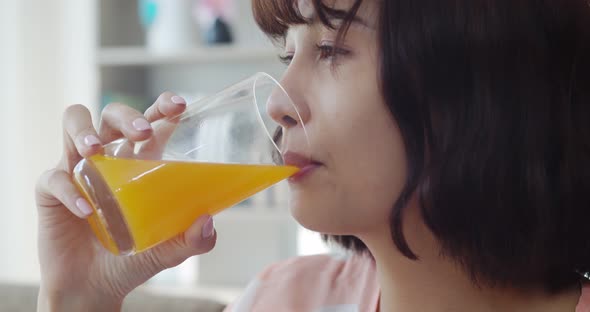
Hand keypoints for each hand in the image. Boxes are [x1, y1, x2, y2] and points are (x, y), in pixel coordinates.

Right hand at [35, 93, 216, 310]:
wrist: (95, 287)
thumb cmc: (132, 260)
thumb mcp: (168, 251)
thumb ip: (193, 241)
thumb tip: (207, 222)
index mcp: (139, 163)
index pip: (150, 123)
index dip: (162, 108)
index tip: (179, 106)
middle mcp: (108, 158)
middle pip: (112, 115)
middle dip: (127, 116)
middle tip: (143, 133)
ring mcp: (78, 169)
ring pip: (74, 124)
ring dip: (84, 131)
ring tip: (96, 150)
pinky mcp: (50, 191)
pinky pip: (54, 177)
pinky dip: (68, 190)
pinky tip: (85, 209)